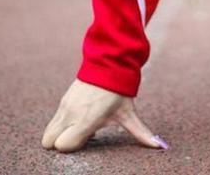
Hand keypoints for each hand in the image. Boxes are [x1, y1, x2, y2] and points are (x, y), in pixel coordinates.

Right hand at [41, 78, 168, 152]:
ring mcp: (65, 106)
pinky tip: (79, 117)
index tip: (89, 139)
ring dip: (60, 134)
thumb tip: (160, 146)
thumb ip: (141, 133)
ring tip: (80, 126)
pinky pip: (53, 120)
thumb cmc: (119, 90)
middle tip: (81, 136)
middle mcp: (71, 114)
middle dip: (62, 144)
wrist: (109, 62)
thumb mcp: (128, 113)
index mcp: (86, 120)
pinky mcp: (63, 100)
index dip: (74, 147)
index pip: (64, 146)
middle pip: (49, 143)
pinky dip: (61, 124)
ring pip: (48, 132)